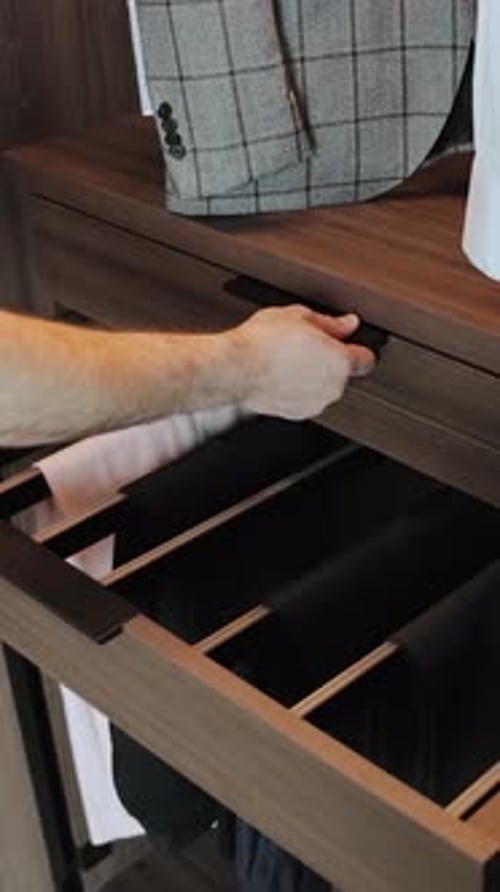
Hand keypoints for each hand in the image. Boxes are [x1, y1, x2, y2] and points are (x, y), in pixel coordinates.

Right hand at [235, 304, 374, 419]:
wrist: (235, 369)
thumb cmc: (263, 343)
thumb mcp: (299, 316)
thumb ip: (330, 323)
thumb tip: (346, 324)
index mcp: (340, 362)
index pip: (366, 360)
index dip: (356, 350)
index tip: (346, 344)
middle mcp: (332, 388)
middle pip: (341, 374)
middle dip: (328, 361)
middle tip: (306, 345)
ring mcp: (314, 404)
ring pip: (322, 388)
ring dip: (312, 376)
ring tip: (287, 359)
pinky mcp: (295, 414)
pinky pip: (305, 399)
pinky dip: (297, 390)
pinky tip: (279, 374)